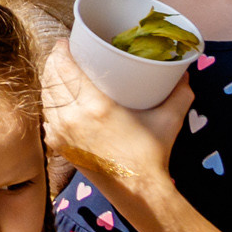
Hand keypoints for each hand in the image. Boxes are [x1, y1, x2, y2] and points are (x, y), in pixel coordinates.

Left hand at [40, 38, 190, 186]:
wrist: (136, 189)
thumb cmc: (152, 152)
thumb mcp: (169, 119)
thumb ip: (179, 93)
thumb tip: (185, 73)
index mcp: (94, 106)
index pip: (64, 68)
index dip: (60, 51)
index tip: (65, 42)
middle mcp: (71, 117)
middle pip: (50, 78)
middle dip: (53, 61)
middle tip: (63, 53)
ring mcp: (61, 132)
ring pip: (45, 96)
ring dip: (49, 80)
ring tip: (59, 71)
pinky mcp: (58, 145)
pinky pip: (47, 116)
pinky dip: (50, 103)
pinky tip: (57, 97)